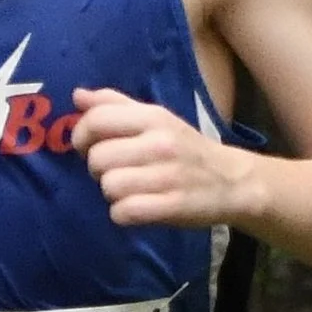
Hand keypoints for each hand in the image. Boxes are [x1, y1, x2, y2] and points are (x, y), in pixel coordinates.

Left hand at [70, 88, 253, 229]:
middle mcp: (160, 143)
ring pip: (109, 187)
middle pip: (97, 158)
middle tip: (117, 171)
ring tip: (130, 190)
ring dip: (113, 194)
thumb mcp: (157, 119)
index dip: (81, 136)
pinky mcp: (172, 206)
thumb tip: (77, 96)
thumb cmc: (185, 149)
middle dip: (98, 170)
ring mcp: (167, 176)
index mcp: (153, 117)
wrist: (233, 181)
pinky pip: (123, 212)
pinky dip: (123, 214)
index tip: (89, 147)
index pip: (97, 120)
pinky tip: (137, 208)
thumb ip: (115, 106)